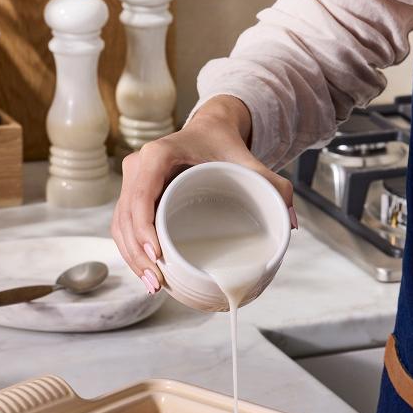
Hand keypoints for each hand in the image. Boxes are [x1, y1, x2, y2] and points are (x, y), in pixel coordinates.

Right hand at [111, 95, 295, 293]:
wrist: (209, 128)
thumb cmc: (223, 144)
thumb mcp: (248, 161)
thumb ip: (273, 185)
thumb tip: (291, 223)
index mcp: (158, 155)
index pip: (141, 196)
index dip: (144, 229)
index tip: (157, 256)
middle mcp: (137, 166)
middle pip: (126, 217)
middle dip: (137, 254)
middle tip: (157, 281)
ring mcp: (131, 181)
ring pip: (120, 225)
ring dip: (131, 258)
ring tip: (152, 283)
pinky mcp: (130, 194)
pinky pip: (122, 226)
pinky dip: (130, 250)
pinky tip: (145, 272)